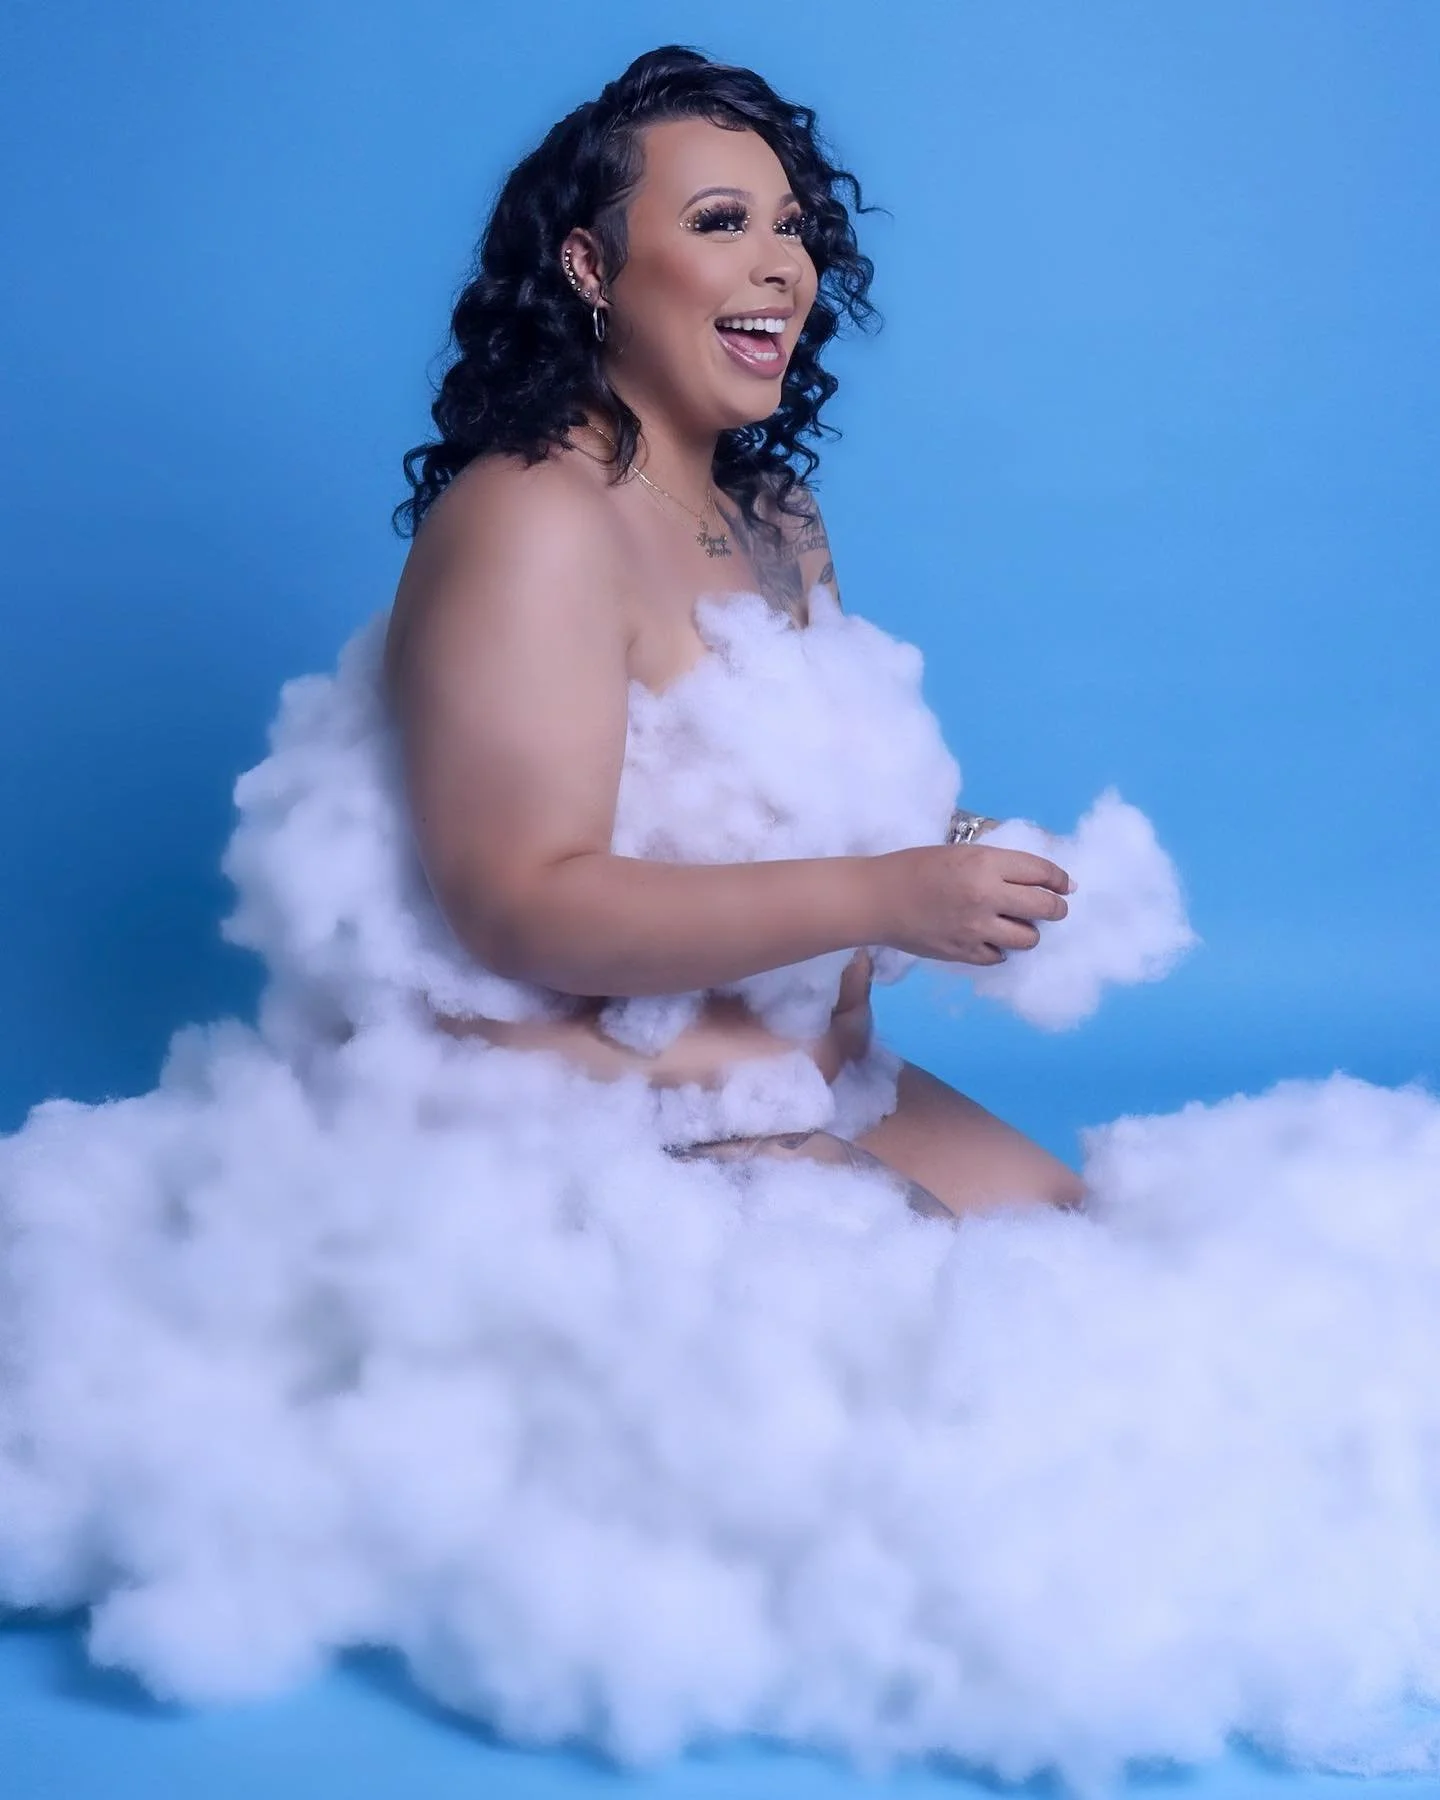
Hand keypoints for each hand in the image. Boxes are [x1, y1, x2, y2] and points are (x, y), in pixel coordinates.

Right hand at [870, 842, 1072, 964]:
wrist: (878, 899)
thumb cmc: (916, 867)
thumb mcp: (961, 852)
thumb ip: (998, 865)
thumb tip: (1039, 880)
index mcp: (985, 864)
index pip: (1041, 872)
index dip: (1060, 879)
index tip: (1065, 885)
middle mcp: (986, 896)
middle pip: (1045, 908)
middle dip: (1056, 908)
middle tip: (1052, 908)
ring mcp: (976, 929)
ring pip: (1028, 938)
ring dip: (1028, 931)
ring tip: (1014, 924)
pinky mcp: (965, 953)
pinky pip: (1000, 956)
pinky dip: (1000, 948)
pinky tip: (989, 938)